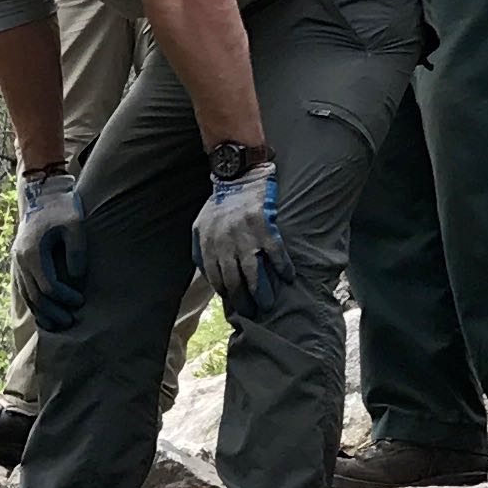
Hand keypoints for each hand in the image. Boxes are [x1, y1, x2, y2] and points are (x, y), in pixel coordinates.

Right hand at [11, 167, 86, 331]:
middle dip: (53, 312)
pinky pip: (24, 290)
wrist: (43, 196)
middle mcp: (21, 260)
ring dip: (42, 313)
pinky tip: (45, 314)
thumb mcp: (75, 225)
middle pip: (35, 296)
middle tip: (70, 322)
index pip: (48, 286)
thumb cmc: (63, 210)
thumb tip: (77, 279)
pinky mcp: (19, 264)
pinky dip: (34, 304)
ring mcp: (17, 263)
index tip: (81, 301)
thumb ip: (77, 252)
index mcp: (33, 252)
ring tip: (58, 325)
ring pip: (27, 296)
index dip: (65, 298)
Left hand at [191, 156, 283, 317]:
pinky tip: (288, 277)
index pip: (216, 278)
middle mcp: (225, 243)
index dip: (226, 293)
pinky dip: (282, 267)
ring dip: (261, 291)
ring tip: (268, 303)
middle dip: (243, 299)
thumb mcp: (200, 226)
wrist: (237, 176)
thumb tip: (206, 273)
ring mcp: (245, 236)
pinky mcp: (264, 226)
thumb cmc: (219, 203)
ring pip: (253, 272)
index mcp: (209, 244)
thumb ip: (201, 250)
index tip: (235, 303)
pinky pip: (275, 252)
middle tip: (252, 311)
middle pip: (234, 280)